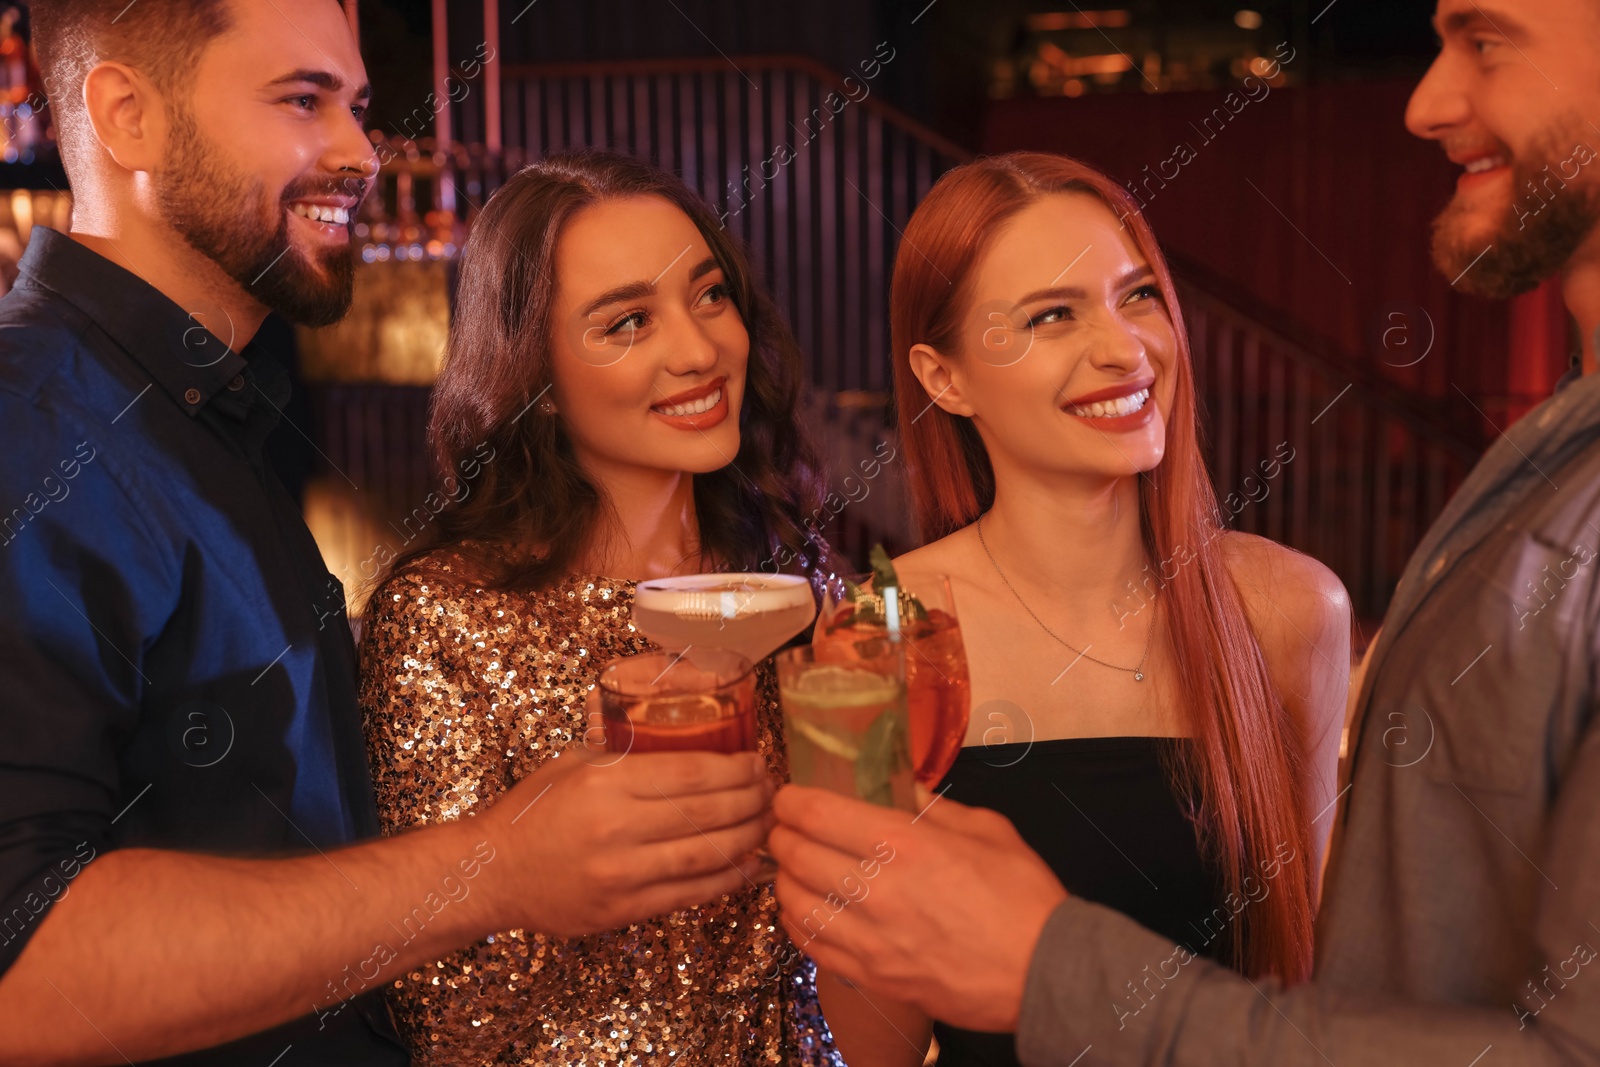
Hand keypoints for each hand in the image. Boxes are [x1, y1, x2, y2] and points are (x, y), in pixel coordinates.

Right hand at [478, 736, 775, 937]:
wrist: (493, 873)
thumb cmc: (532, 812)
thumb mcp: (572, 762)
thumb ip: (620, 743)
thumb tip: (666, 711)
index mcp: (606, 782)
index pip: (691, 773)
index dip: (735, 769)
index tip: (758, 762)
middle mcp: (616, 827)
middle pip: (708, 812)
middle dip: (752, 800)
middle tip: (774, 791)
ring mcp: (621, 873)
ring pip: (706, 854)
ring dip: (748, 838)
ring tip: (769, 824)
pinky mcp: (623, 909)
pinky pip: (689, 894)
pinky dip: (727, 880)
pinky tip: (749, 865)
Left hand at [768, 783, 1067, 1032]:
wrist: (1044, 972)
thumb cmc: (1023, 896)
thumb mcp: (987, 828)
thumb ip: (936, 807)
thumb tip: (904, 789)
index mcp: (905, 843)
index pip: (818, 814)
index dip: (790, 800)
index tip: (788, 796)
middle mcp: (877, 889)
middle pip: (796, 855)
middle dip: (780, 835)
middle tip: (783, 827)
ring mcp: (870, 938)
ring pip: (795, 903)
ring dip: (784, 878)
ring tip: (791, 866)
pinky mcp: (873, 975)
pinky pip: (812, 946)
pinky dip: (796, 923)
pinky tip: (803, 909)